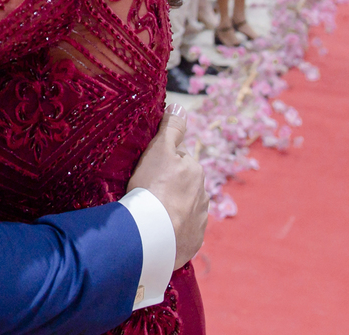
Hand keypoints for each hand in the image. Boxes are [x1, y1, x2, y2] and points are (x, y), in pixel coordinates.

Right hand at [127, 104, 208, 268]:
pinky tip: (157, 230)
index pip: (178, 159)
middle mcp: (202, 194)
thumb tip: (179, 106)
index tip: (146, 172)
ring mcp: (199, 220)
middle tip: (145, 192)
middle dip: (168, 186)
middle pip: (182, 184)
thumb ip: (171, 128)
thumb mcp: (158, 150)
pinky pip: (182, 232)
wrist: (153, 235)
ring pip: (183, 207)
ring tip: (150, 214)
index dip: (160, 163)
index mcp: (195, 170)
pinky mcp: (193, 242)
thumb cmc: (153, 188)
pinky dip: (172, 230)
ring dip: (171, 208)